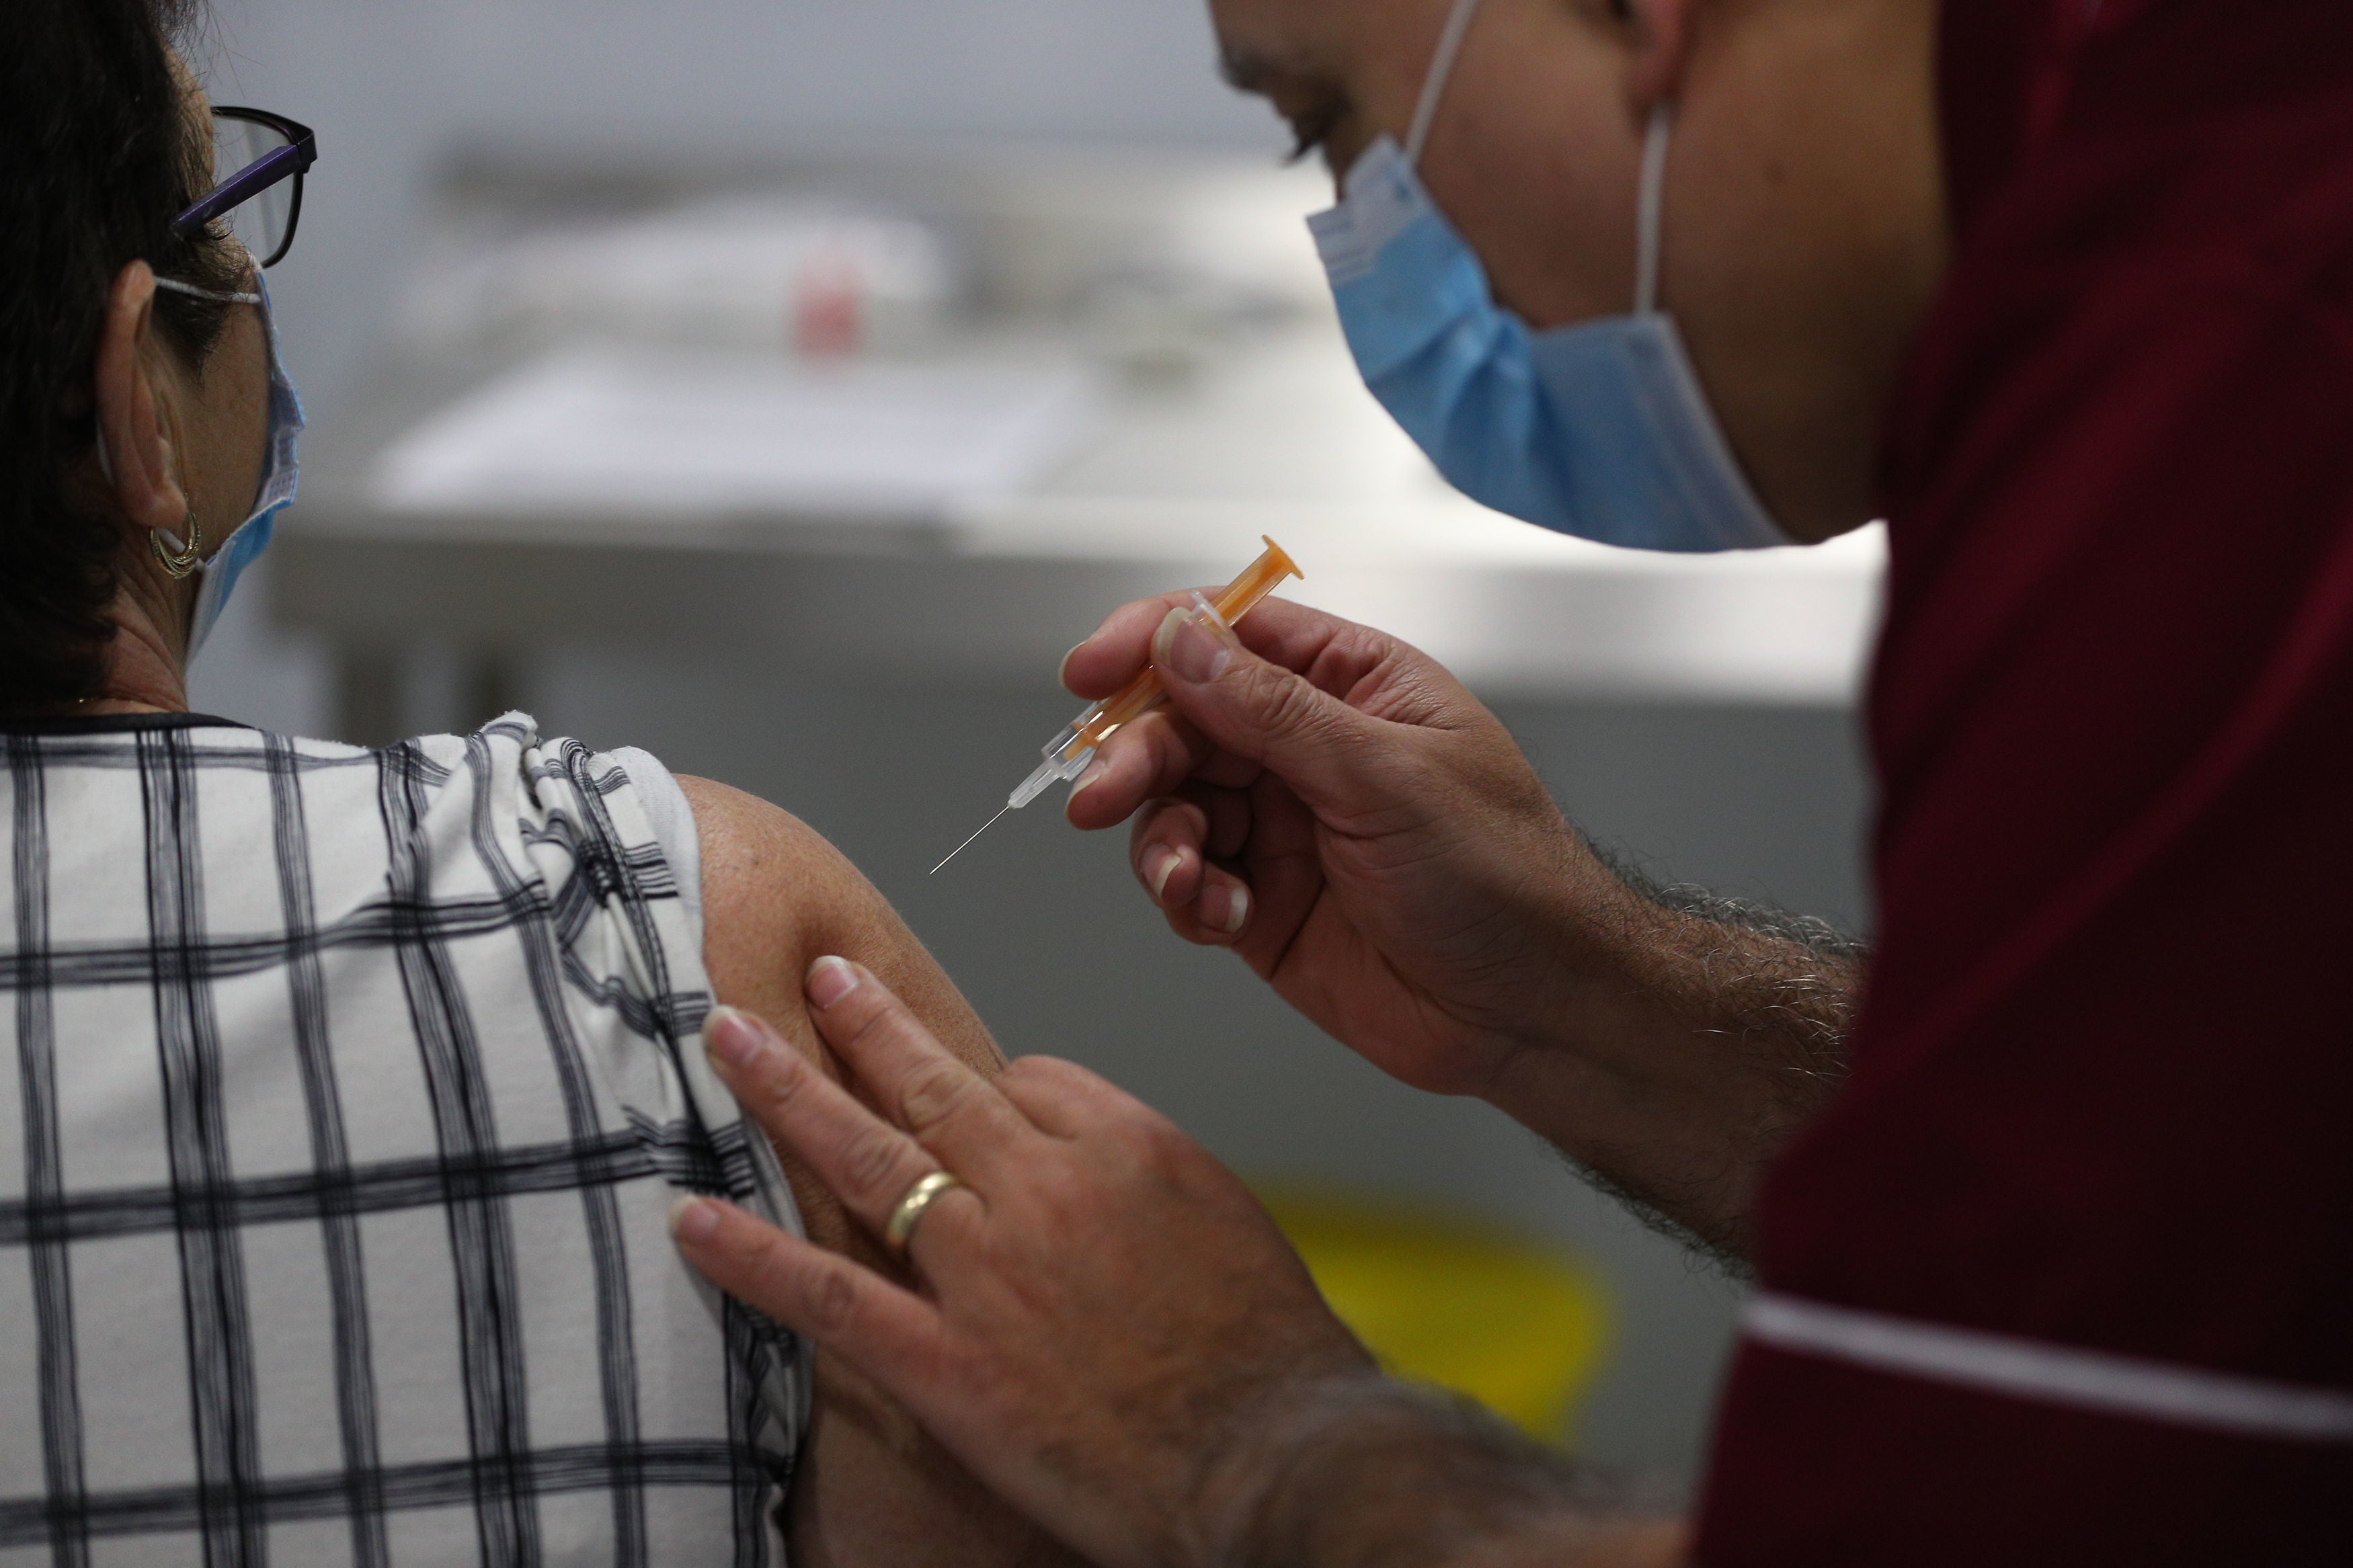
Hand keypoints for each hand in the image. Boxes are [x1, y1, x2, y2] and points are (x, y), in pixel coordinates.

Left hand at [674, 961, 1379, 1567]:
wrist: (1280, 1457)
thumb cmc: (1271, 1356)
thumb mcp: (1228, 1217)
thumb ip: (1143, 1172)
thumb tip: (1084, 1155)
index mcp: (1124, 1143)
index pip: (1029, 1077)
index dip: (988, 1087)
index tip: (967, 1095)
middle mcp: (1046, 1187)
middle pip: (933, 1079)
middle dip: (865, 1021)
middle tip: (817, 975)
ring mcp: (989, 1271)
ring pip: (868, 1154)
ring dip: (787, 1087)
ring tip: (729, 1036)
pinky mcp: (950, 1363)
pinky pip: (834, 1295)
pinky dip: (755, 1255)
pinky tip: (694, 1220)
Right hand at [1061, 594, 1627, 1097]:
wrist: (1534, 1011)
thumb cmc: (1505, 877)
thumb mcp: (1388, 776)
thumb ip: (1275, 711)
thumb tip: (1184, 641)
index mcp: (1352, 685)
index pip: (1230, 633)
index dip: (1154, 643)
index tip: (1092, 672)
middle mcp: (1308, 748)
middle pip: (1183, 721)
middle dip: (1137, 755)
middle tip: (1102, 795)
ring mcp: (1282, 826)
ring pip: (1171, 806)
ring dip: (1158, 839)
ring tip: (1185, 881)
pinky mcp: (1262, 903)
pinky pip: (1186, 880)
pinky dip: (1184, 895)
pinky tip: (1220, 916)